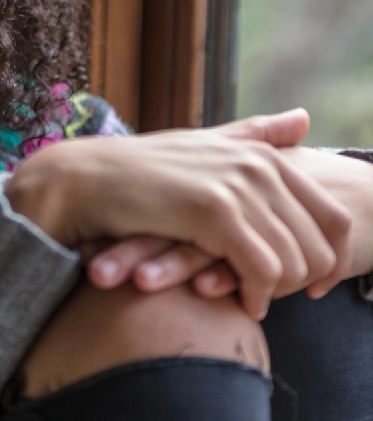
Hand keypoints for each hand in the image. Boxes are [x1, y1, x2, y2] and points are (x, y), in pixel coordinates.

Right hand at [85, 144, 371, 302]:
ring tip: (253, 300)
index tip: (314, 286)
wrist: (86, 180)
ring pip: (295, 261)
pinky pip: (263, 270)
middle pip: (322, 244)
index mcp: (262, 155)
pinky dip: (257, 295)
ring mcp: (238, 186)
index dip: (332, 259)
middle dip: (307, 281)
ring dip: (280, 292)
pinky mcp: (214, 212)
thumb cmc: (140, 171)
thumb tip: (304, 117)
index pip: (335, 216)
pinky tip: (240, 303)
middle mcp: (258, 165)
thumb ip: (254, 135)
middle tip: (277, 298)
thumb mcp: (204, 146)